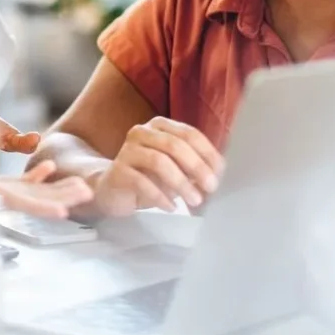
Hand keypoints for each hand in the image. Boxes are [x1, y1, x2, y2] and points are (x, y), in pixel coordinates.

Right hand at [0, 114, 92, 217]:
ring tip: (78, 185)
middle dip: (55, 197)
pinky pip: (13, 181)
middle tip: (86, 192)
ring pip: (23, 191)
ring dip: (50, 189)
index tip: (63, 211)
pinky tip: (46, 167)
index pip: (10, 199)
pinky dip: (32, 176)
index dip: (36, 205)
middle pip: (25, 198)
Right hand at [92, 117, 223, 216]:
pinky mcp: (118, 170)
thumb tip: (218, 174)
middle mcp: (142, 132)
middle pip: (174, 145)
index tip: (220, 172)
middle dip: (197, 167)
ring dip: (181, 183)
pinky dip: (160, 196)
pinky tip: (172, 207)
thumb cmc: (149, 177)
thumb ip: (193, 166)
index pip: (189, 134)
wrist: (113, 189)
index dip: (207, 153)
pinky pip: (142, 182)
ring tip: (194, 200)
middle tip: (211, 187)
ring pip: (159, 161)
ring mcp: (127, 150)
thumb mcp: (175, 168)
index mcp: (160, 126)